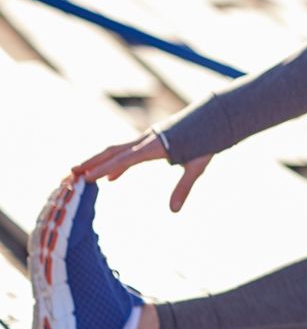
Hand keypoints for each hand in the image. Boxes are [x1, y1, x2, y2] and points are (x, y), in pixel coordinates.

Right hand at [74, 131, 212, 212]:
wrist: (214, 118)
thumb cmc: (207, 142)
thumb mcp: (197, 166)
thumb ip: (184, 187)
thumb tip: (174, 210)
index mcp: (155, 146)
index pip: (124, 159)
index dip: (104, 168)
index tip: (87, 178)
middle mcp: (147, 140)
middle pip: (113, 151)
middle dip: (92, 163)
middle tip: (70, 174)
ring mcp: (147, 139)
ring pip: (117, 150)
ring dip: (98, 161)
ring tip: (80, 173)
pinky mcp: (151, 141)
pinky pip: (128, 152)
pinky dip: (117, 164)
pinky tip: (111, 177)